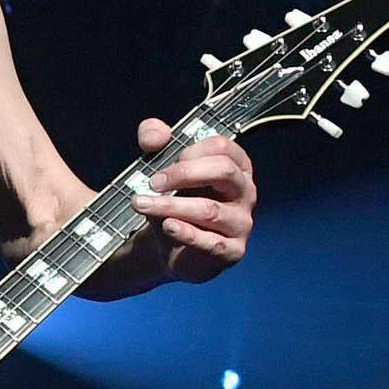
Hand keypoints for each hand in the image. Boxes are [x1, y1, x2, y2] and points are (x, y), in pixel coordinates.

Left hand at [121, 122, 254, 285]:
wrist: (169, 246)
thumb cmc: (174, 200)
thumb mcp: (161, 165)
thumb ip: (154, 139)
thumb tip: (155, 137)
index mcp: (235, 166)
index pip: (222, 146)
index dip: (190, 151)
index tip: (163, 164)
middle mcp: (246, 192)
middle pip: (224, 171)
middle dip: (185, 173)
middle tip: (153, 182)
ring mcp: (242, 222)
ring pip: (210, 210)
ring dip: (171, 206)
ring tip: (142, 204)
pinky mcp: (232, 251)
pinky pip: (211, 242)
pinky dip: (186, 233)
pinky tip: (167, 226)